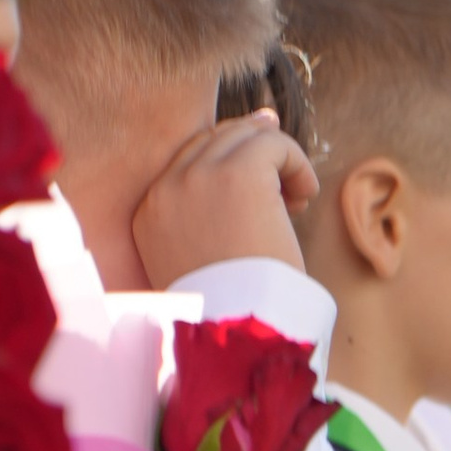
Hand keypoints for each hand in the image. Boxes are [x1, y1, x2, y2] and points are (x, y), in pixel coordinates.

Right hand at [131, 111, 316, 287]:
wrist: (241, 333)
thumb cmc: (235, 305)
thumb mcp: (208, 255)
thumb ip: (220, 201)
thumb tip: (265, 116)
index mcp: (146, 214)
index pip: (191, 159)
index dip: (234, 167)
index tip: (266, 193)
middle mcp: (164, 189)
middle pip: (218, 138)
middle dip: (258, 158)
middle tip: (285, 198)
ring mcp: (197, 177)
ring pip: (247, 135)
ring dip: (278, 162)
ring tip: (295, 203)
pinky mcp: (238, 173)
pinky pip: (275, 143)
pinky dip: (298, 165)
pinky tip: (304, 200)